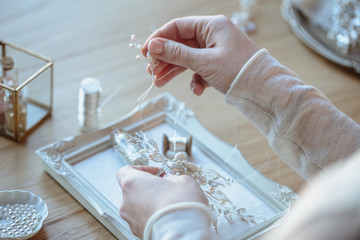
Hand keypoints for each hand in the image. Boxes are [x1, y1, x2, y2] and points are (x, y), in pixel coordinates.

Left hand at [116, 165, 207, 238]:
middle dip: (150, 188)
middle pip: (133, 190)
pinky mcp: (138, 233)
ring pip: (138, 207)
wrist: (184, 233)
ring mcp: (131, 220)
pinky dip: (154, 217)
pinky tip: (169, 216)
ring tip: (170, 204)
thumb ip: (172, 177)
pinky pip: (144, 220)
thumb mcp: (183, 180)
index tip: (158, 173)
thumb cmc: (180, 205)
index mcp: (132, 183)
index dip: (142, 170)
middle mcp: (127, 202)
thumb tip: (171, 180)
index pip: (126, 171)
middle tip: (167, 188)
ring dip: (151, 203)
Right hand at [142, 15, 258, 95]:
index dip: (159, 39)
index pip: (178, 27)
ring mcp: (216, 51)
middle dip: (165, 58)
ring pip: (188, 58)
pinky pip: (200, 69)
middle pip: (180, 44)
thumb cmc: (238, 71)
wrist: (265, 91)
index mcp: (211, 26)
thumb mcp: (204, 62)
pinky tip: (197, 90)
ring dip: (174, 70)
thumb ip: (177, 53)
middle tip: (151, 72)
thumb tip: (153, 46)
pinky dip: (195, 80)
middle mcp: (213, 35)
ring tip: (159, 82)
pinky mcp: (219, 65)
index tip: (145, 53)